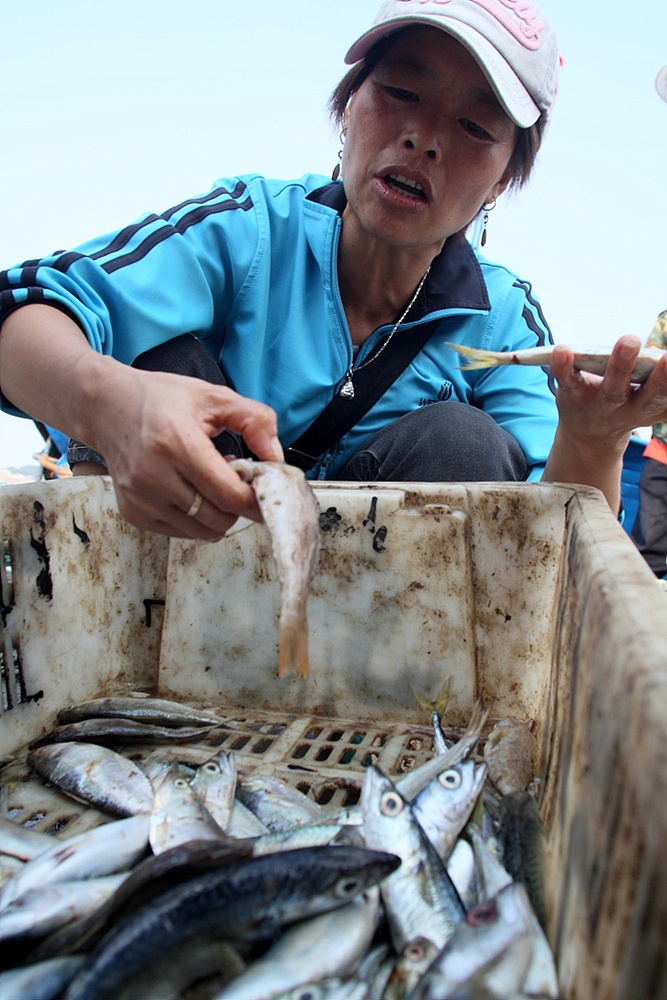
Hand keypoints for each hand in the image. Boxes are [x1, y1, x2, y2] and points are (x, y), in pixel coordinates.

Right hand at [89, 365, 283, 538]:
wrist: (107, 407)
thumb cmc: (161, 400)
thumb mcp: (213, 396)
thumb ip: (254, 421)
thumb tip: (276, 459)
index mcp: (176, 443)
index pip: (229, 495)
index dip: (256, 499)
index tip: (268, 492)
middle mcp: (153, 475)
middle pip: (218, 518)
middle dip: (238, 506)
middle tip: (238, 481)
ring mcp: (140, 498)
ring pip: (202, 531)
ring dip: (218, 513)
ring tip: (212, 482)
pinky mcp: (133, 513)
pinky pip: (181, 532)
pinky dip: (196, 519)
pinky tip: (192, 490)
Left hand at [543, 335, 666, 511]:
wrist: (590, 436)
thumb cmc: (628, 406)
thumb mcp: (650, 402)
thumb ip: (665, 391)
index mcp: (649, 406)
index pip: (664, 396)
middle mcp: (627, 408)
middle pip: (645, 395)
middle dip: (660, 376)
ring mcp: (599, 403)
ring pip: (611, 387)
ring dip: (622, 365)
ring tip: (630, 342)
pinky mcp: (572, 395)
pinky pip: (568, 380)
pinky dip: (563, 366)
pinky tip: (562, 350)